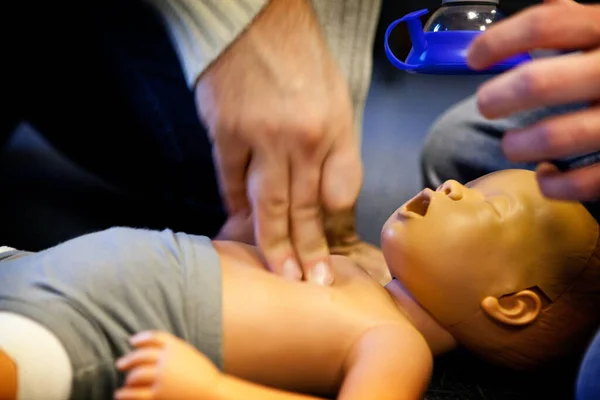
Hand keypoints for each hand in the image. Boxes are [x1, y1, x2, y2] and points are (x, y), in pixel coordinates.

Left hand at [115, 331, 220, 399]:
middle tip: (120, 363)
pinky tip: (120, 394)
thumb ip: (174, 350)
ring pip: (136, 375)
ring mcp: (162, 378)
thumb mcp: (190, 355)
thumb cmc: (204, 375)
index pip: (154, 338)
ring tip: (125, 382)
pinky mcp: (159, 395)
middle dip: (129, 359)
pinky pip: (136, 394)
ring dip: (128, 378)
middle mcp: (167, 360)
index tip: (132, 341)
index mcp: (177, 348)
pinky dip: (125, 394)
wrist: (213, 393)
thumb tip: (152, 350)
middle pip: (141, 356)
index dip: (142, 338)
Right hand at [195, 0, 361, 284]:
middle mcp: (301, 139)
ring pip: (268, 204)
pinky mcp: (226, 133)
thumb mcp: (336, 96)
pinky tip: (239, 229)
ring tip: (281, 274)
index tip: (330, 248)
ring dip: (273, 245)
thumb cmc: (300, 55)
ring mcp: (261, 138)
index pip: (339, 192)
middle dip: (308, 251)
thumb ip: (334, 147)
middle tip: (310, 284)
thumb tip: (325, 194)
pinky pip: (231, 181)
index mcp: (334, 128)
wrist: (257, 18)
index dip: (334, 224)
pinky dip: (235, 207)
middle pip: (305, 208)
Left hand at [467, 0, 599, 200]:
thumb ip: (580, 19)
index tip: (474, 58)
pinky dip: (556, 184)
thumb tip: (548, 3)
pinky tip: (546, 175)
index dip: (498, 41)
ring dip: (520, 145)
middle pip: (537, 83)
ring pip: (556, 136)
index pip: (545, 25)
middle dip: (498, 97)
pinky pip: (588, 180)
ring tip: (511, 145)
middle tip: (486, 105)